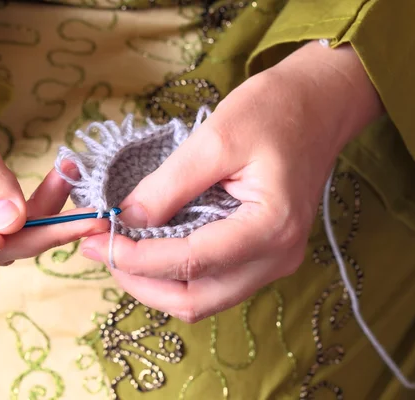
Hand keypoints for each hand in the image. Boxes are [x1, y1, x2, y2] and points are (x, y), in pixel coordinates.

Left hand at [80, 42, 382, 321]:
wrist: (318, 106)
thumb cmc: (273, 111)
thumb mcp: (214, 139)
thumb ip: (166, 186)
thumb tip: (124, 222)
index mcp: (271, 227)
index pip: (191, 261)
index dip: (136, 257)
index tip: (95, 239)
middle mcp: (276, 257)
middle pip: (196, 300)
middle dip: (140, 282)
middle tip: (99, 252)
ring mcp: (272, 261)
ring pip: (201, 298)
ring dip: (154, 283)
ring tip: (117, 252)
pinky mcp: (262, 255)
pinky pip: (212, 281)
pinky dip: (174, 274)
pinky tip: (148, 250)